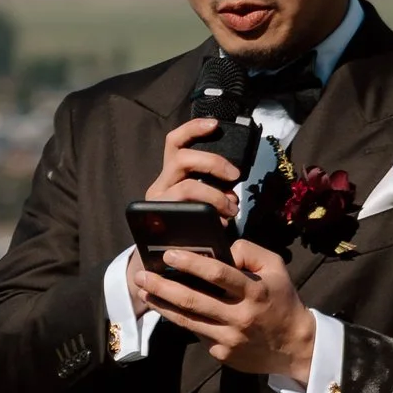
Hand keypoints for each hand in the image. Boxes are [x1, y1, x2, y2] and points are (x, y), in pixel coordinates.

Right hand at [124, 115, 242, 319]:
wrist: (160, 268)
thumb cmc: (188, 231)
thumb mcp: (199, 203)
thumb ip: (212, 189)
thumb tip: (235, 182)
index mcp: (170, 175)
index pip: (176, 141)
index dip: (193, 128)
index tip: (216, 124)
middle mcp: (160, 186)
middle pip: (182, 159)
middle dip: (212, 163)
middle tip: (235, 177)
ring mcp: (157, 206)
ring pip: (185, 187)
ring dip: (214, 194)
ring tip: (232, 208)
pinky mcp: (159, 225)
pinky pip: (185, 214)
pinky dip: (208, 215)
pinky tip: (222, 224)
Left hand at [134, 236, 316, 384]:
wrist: (293, 346)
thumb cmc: (281, 300)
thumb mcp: (275, 267)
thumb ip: (249, 251)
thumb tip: (221, 248)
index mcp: (254, 291)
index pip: (218, 274)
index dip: (191, 263)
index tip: (169, 254)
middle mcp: (240, 316)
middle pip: (193, 300)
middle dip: (163, 286)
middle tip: (141, 275)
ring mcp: (229, 338)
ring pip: (187, 320)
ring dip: (162, 305)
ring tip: (144, 291)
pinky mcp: (222, 353)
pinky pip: (196, 333)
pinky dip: (180, 320)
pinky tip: (166, 308)